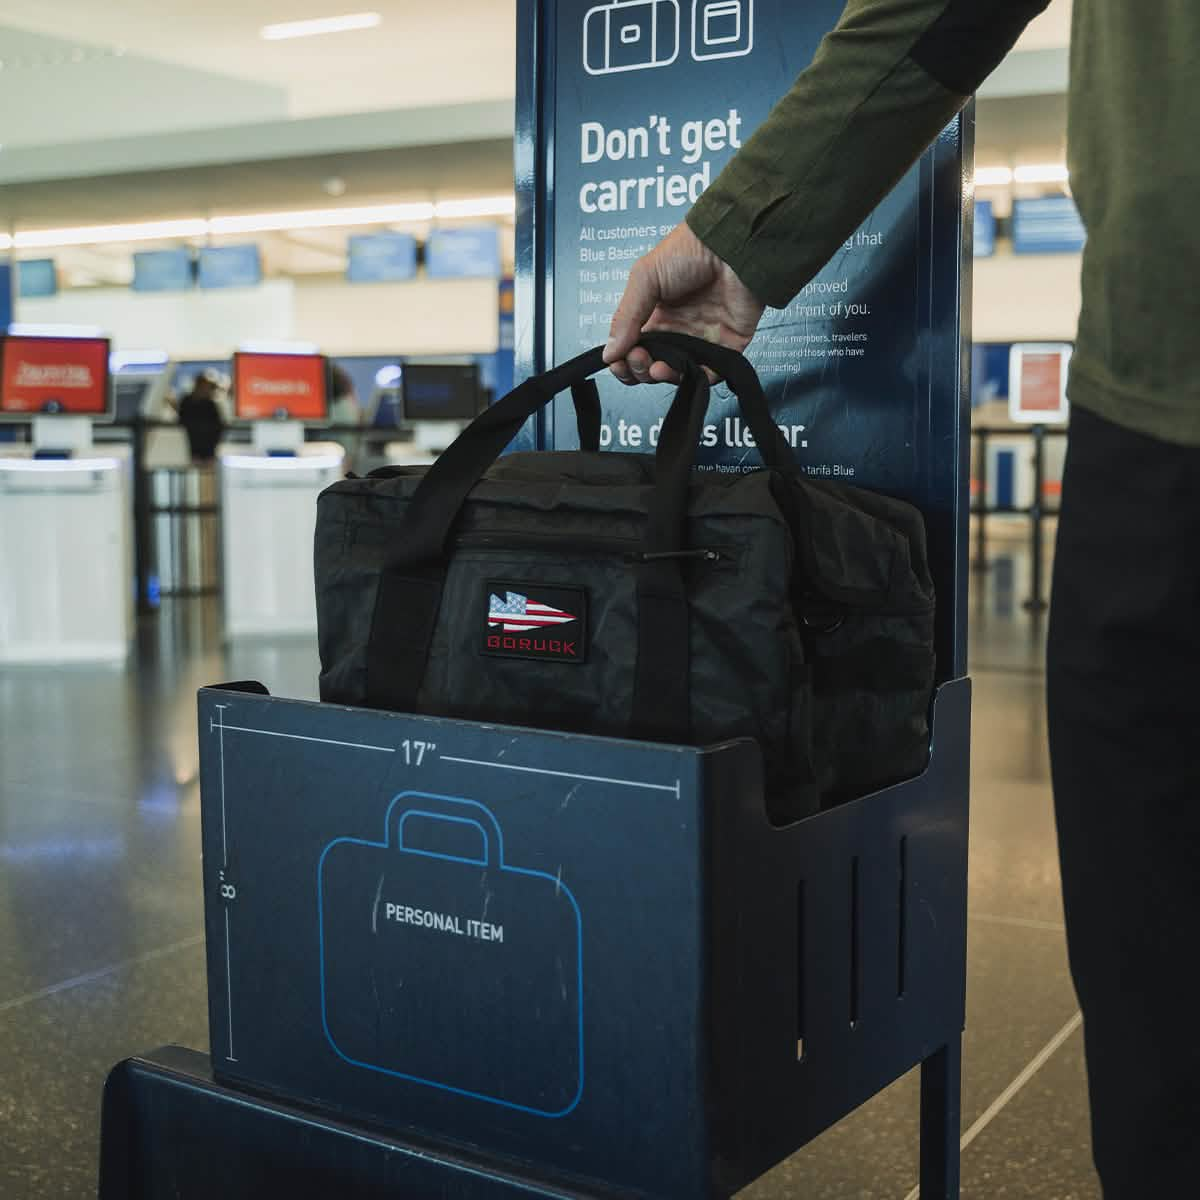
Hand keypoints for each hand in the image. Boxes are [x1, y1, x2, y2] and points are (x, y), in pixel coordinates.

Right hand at [602, 222, 765, 384]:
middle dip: (640, 369)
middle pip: (652, 365)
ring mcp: (701, 339)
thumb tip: (609, 352)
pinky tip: (681, 370)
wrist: (731, 246)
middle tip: (639, 358)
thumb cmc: (689, 251)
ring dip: (663, 377)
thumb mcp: (645, 277)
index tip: (618, 362)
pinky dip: (695, 379)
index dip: (623, 360)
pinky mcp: (727, 346)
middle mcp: (677, 330)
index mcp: (655, 314)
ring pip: (678, 373)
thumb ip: (626, 317)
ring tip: (657, 367)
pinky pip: (711, 373)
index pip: (633, 348)